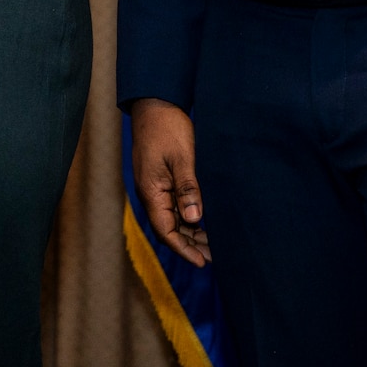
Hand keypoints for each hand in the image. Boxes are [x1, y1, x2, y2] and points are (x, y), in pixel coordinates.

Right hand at [130, 98, 210, 266]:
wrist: (155, 104)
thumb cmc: (167, 128)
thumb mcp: (181, 158)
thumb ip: (187, 188)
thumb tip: (194, 219)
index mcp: (152, 191)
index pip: (165, 231)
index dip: (183, 249)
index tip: (202, 262)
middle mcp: (152, 193)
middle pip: (169, 229)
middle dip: (190, 245)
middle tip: (214, 256)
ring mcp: (155, 186)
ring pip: (172, 218)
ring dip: (190, 232)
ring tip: (212, 242)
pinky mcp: (162, 178)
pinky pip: (173, 205)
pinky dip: (188, 216)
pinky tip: (202, 219)